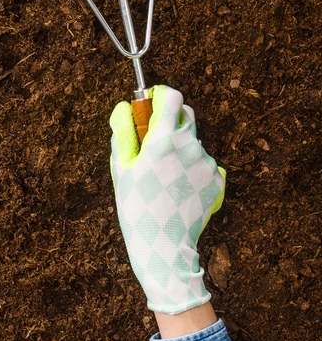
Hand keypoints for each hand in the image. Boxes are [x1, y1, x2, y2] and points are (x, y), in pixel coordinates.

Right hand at [110, 85, 225, 314]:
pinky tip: (179, 189)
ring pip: (194, 141)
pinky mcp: (219, 179)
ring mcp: (208, 162)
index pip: (171, 97)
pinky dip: (192, 169)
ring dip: (180, 148)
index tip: (150, 101)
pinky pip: (205, 163)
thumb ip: (122, 132)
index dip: (159, 95)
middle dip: (169, 120)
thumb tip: (122, 107)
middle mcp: (190, 145)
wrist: (164, 245)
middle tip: (152, 142)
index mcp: (163, 139)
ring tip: (164, 178)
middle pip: (185, 114)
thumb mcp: (121, 169)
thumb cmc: (135, 206)